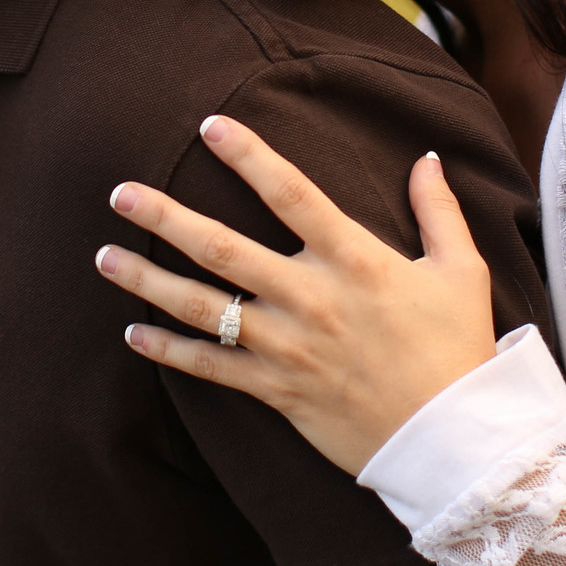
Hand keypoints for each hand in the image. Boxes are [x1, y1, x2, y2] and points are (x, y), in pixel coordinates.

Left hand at [96, 114, 499, 476]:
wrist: (454, 440)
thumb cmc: (458, 349)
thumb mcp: (460, 271)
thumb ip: (439, 211)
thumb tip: (427, 157)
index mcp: (354, 260)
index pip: (292, 194)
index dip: (250, 156)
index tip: (210, 126)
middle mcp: (311, 297)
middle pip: (223, 248)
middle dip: (165, 218)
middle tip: (119, 194)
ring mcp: (288, 347)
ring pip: (204, 308)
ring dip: (148, 281)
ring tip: (105, 256)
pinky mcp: (278, 390)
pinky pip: (212, 369)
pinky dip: (170, 351)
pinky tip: (133, 333)